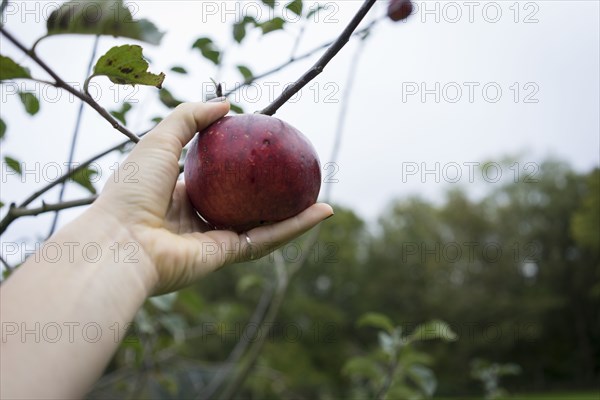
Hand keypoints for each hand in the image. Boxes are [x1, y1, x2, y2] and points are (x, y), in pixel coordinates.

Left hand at [92, 100, 333, 293]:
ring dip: (295, 212)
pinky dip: (295, 227)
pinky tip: (320, 212)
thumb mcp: (159, 140)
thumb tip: (226, 105)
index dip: (239, 164)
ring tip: (320, 195)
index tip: (263, 149)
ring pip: (263, 223)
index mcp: (178, 194)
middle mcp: (198, 218)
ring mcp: (214, 239)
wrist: (120, 242)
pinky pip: (267, 238)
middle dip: (271, 191)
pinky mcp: (227, 255)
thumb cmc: (132, 189)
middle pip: (244, 202)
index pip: (216, 178)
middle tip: (297, 174)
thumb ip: (190, 118)